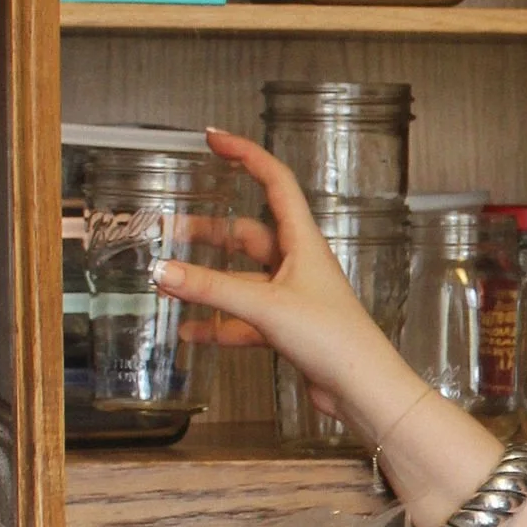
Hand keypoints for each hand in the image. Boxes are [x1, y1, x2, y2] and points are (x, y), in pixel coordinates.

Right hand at [152, 131, 427, 446]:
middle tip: (174, 226)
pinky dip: (217, 322)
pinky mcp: (287, 328)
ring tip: (170, 279)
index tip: (214, 139)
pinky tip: (192, 329)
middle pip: (248, 233)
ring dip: (208, 280)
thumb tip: (165, 271)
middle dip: (210, 230)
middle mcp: (298, 264)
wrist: (362, 387)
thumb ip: (211, 289)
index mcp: (303, 242)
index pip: (274, 181)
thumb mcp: (265, 306)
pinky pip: (243, 318)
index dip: (245, 155)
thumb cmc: (336, 339)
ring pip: (241, 278)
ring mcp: (292, 296)